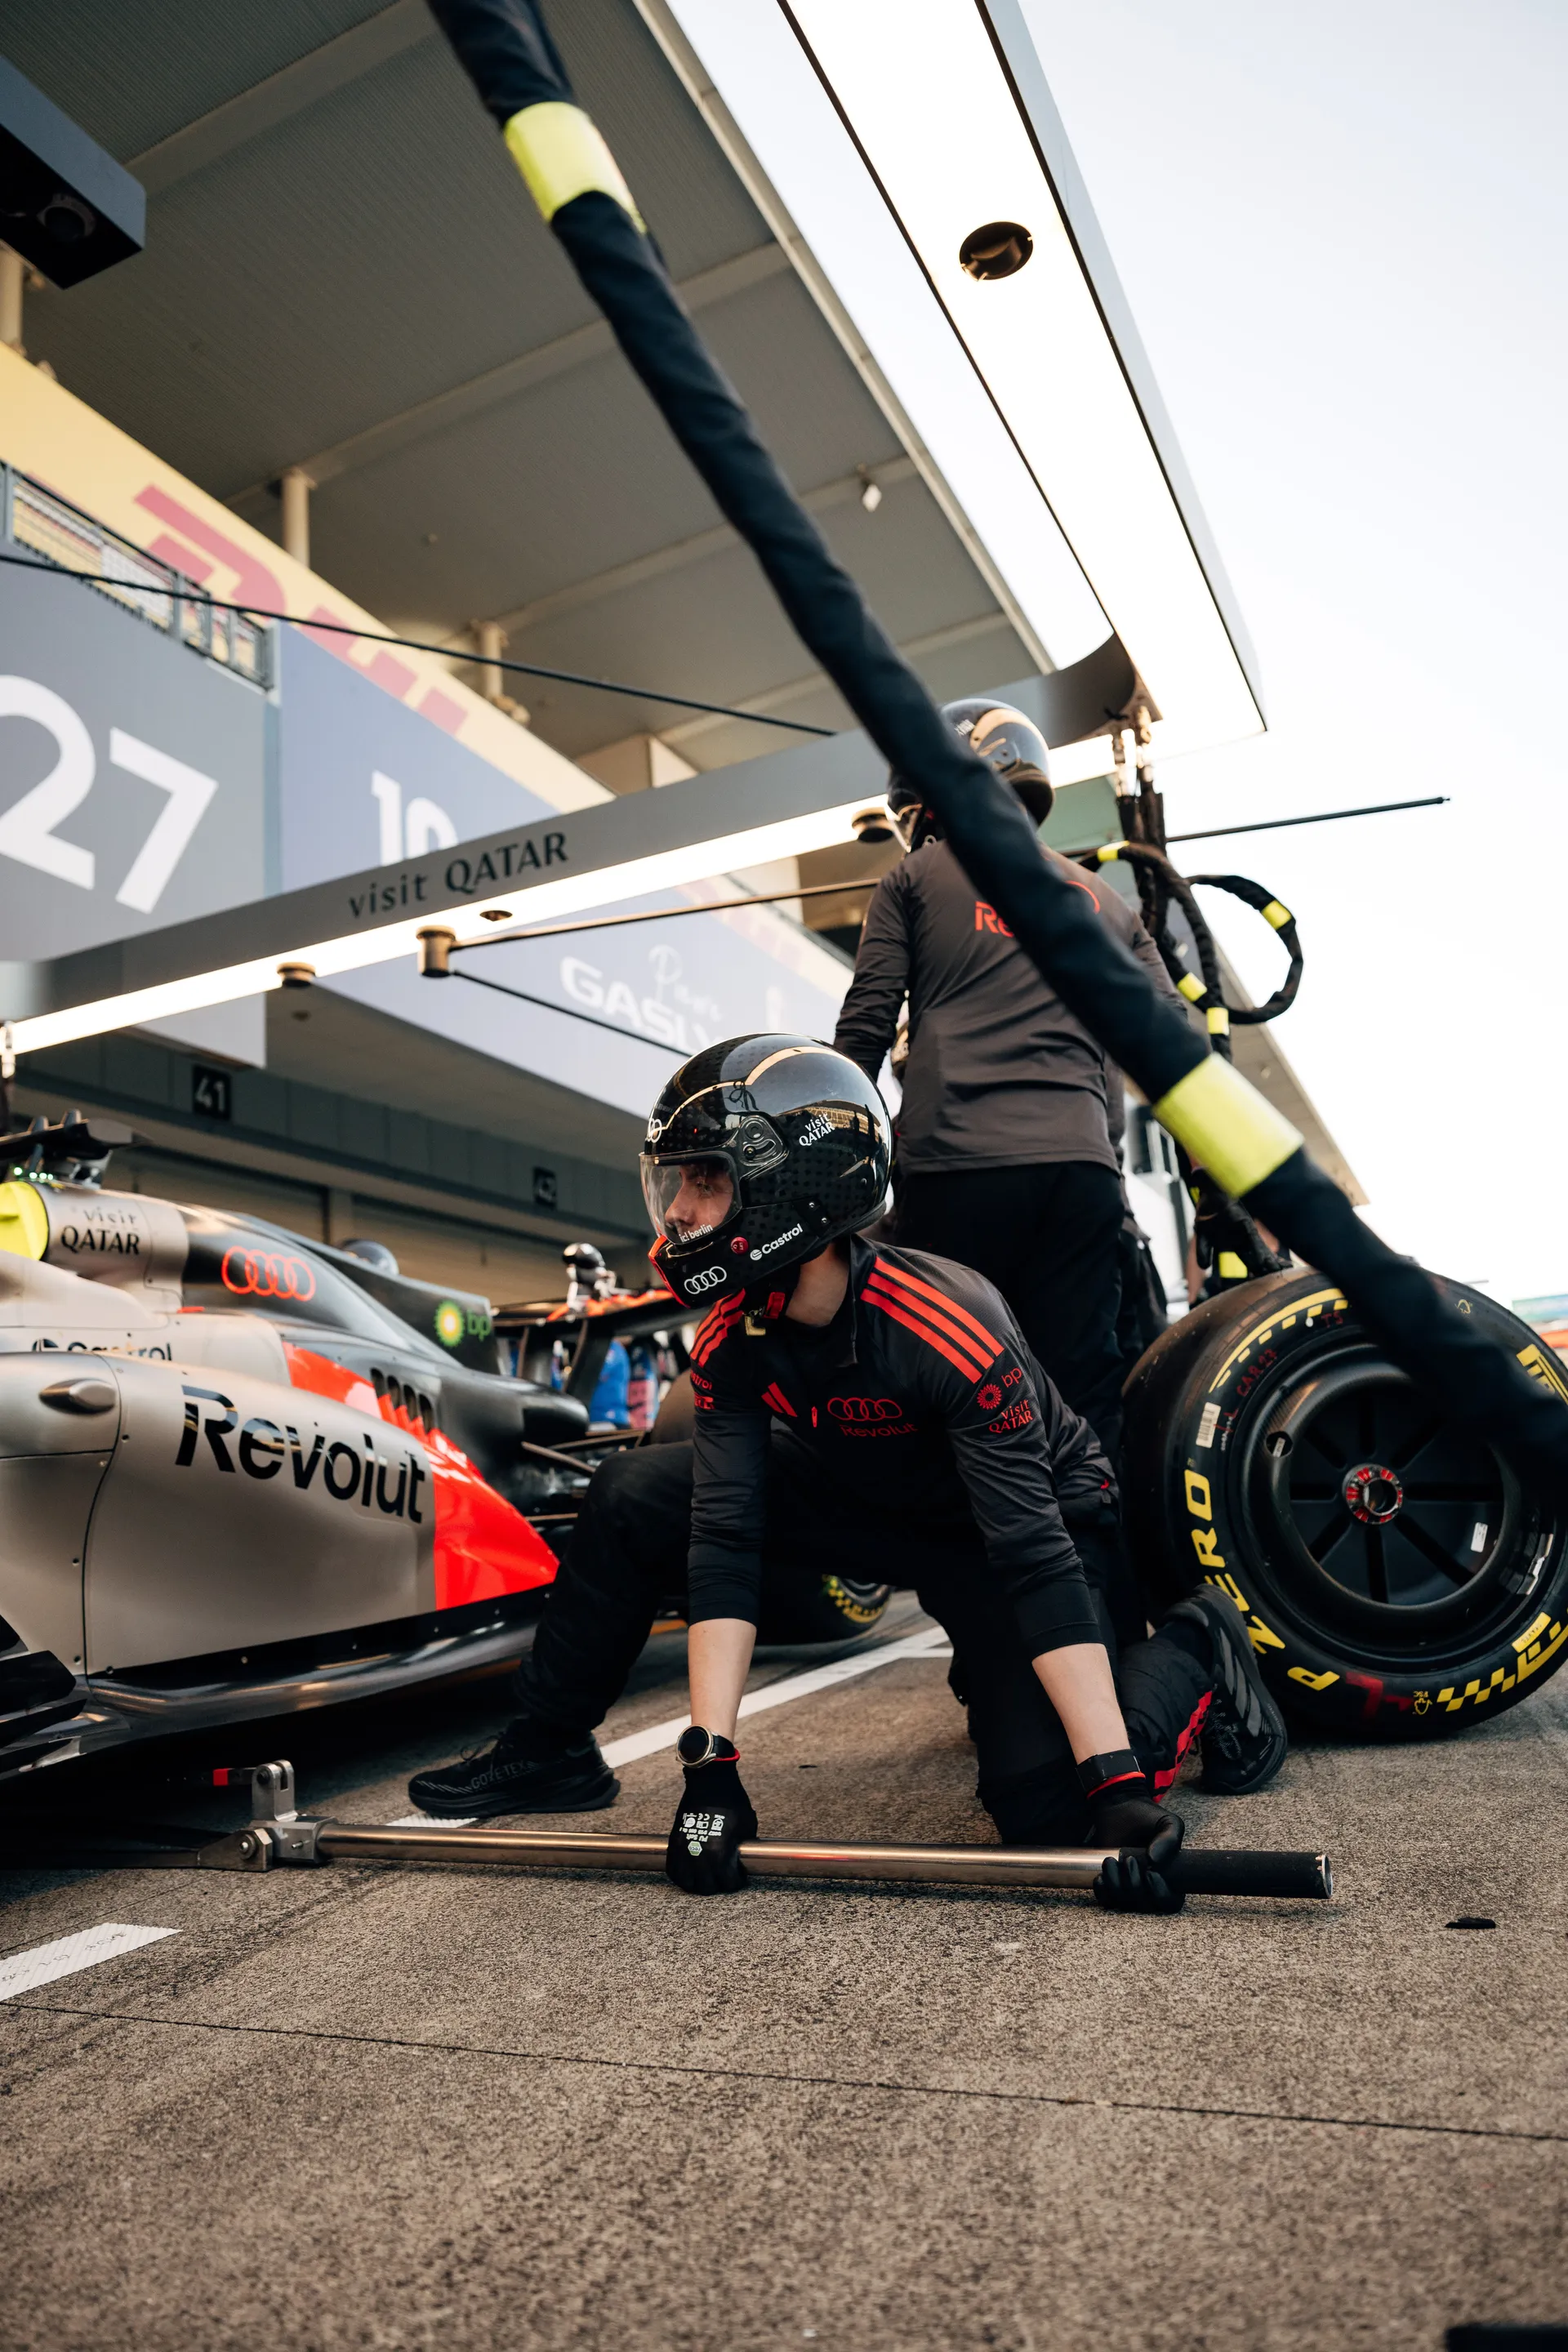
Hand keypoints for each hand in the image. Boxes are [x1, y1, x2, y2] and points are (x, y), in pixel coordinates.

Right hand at [665, 1756, 757, 1895]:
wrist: (710, 1781)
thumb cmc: (731, 1801)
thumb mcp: (747, 1827)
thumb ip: (742, 1848)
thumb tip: (742, 1860)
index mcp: (719, 1852)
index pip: (727, 1882)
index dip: (736, 1882)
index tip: (738, 1876)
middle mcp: (699, 1854)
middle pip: (706, 1887)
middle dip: (718, 1885)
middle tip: (724, 1877)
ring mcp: (684, 1848)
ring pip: (686, 1882)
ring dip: (697, 1884)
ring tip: (706, 1878)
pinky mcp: (674, 1842)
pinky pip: (673, 1869)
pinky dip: (681, 1876)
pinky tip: (690, 1873)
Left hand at [1091, 1804, 1185, 1914]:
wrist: (1120, 1807)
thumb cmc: (1148, 1817)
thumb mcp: (1168, 1823)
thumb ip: (1170, 1839)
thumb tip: (1154, 1862)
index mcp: (1171, 1878)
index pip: (1171, 1903)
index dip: (1161, 1895)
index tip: (1150, 1873)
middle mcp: (1151, 1888)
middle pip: (1145, 1907)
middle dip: (1134, 1886)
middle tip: (1129, 1860)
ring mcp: (1130, 1889)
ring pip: (1124, 1904)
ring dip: (1115, 1884)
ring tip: (1111, 1861)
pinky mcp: (1111, 1886)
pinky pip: (1106, 1901)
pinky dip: (1102, 1890)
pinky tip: (1101, 1875)